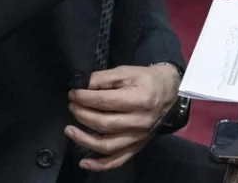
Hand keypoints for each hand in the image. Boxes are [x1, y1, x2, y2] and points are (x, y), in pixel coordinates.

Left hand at [64, 64, 180, 171]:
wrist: (168, 92)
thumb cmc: (146, 80)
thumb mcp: (125, 72)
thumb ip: (103, 78)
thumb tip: (81, 86)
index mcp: (139, 99)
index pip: (104, 102)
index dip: (84, 98)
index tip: (72, 94)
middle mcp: (139, 122)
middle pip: (104, 124)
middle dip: (82, 115)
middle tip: (71, 106)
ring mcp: (139, 137)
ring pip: (107, 145)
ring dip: (84, 139)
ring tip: (69, 130)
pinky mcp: (137, 146)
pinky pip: (117, 160)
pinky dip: (99, 165)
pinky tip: (84, 163)